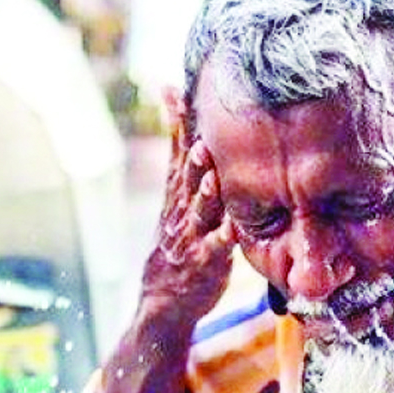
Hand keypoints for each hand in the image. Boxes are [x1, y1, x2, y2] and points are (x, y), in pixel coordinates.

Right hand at [142, 88, 233, 318]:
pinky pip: (213, 251)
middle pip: (185, 177)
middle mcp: (180, 212)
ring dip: (204, 192)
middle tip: (196, 128)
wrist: (162, 302)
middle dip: (190, 153)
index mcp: (177, 196)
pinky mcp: (202, 265)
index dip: (175, 123)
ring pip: (197, 211)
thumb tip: (185, 132)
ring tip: (209, 172)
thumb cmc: (178, 247)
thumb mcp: (176, 206)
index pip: (175, 153)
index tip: (172, 89)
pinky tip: (231, 230)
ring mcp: (189, 238)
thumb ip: (184, 170)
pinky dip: (221, 240)